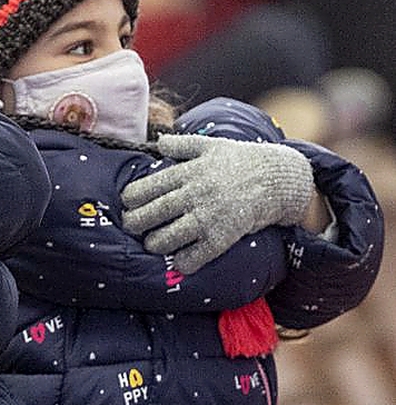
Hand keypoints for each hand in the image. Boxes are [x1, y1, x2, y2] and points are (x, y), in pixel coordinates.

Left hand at [122, 132, 314, 273]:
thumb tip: (159, 142)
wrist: (277, 178)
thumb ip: (182, 145)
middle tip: (131, 226)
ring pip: (168, 237)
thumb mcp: (210, 145)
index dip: (131, 198)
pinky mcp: (222, 236)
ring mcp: (207, 217)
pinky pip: (196, 256)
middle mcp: (193, 194)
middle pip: (152, 214)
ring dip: (154, 243)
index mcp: (187, 173)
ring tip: (152, 243)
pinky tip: (179, 261)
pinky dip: (183, 262)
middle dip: (135, 223)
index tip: (128, 203)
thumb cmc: (241, 160)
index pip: (146, 188)